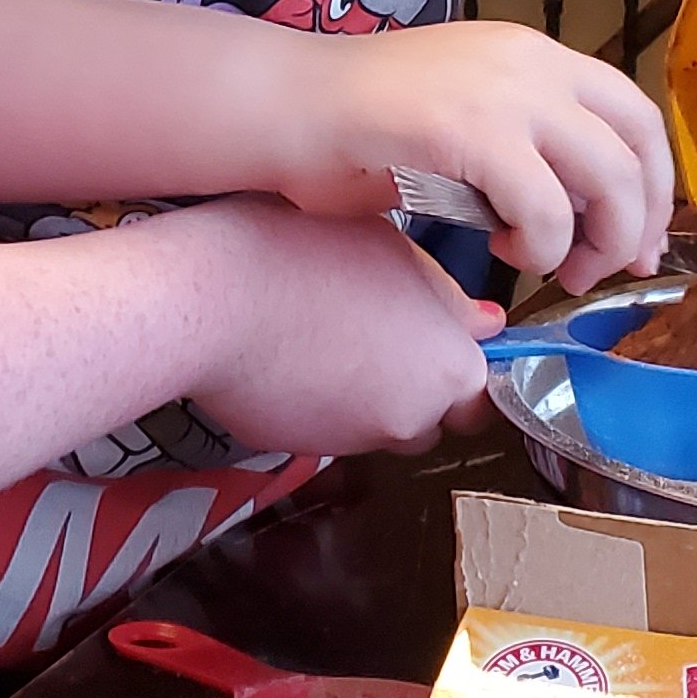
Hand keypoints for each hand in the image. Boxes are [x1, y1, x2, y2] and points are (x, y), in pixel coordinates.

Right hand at [176, 198, 497, 456]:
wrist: (212, 297)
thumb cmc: (300, 254)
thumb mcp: (393, 248)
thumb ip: (448, 297)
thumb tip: (484, 323)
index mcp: (448, 367)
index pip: (481, 394)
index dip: (457, 365)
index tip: (437, 342)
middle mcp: (411, 417)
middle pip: (430, 416)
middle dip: (411, 384)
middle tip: (375, 331)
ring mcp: (353, 440)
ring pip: (375, 425)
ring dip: (362, 394)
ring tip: (323, 336)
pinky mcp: (299, 449)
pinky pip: (322, 428)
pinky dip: (314, 402)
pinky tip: (288, 356)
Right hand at [264, 19, 673, 287]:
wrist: (281, 106)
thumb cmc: (354, 128)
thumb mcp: (462, 124)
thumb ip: (522, 152)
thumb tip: (571, 219)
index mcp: (533, 55)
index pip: (635, 113)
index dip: (655, 184)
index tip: (640, 240)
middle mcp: (533, 62)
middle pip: (637, 147)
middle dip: (637, 222)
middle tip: (605, 270)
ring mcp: (506, 91)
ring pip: (607, 179)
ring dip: (593, 242)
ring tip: (550, 269)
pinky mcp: (472, 130)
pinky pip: (544, 208)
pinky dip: (538, 247)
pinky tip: (500, 252)